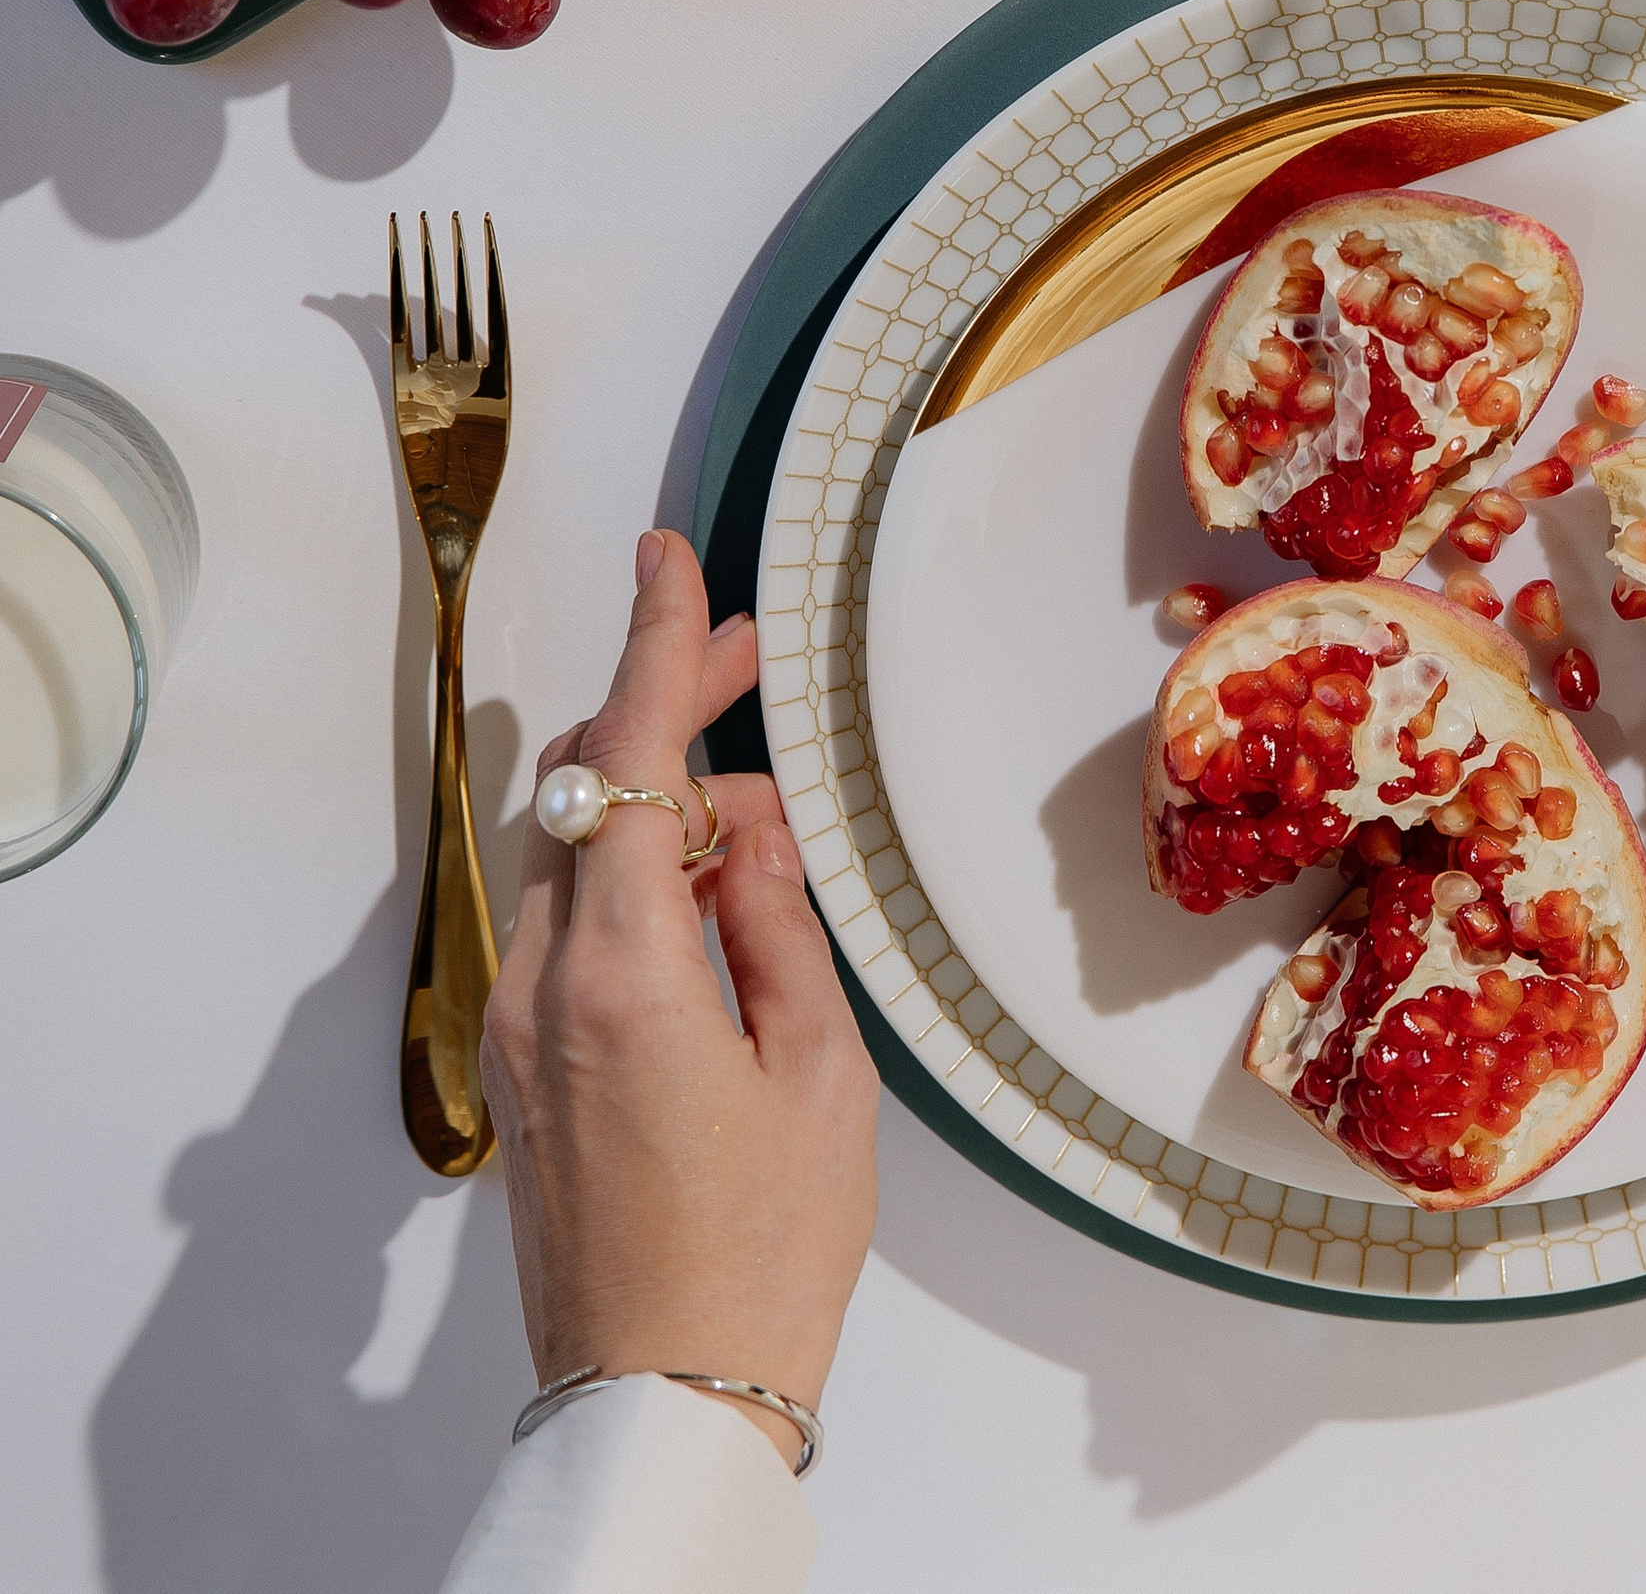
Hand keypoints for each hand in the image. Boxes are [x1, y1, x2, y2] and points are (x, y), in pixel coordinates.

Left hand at [482, 530, 878, 1465]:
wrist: (669, 1395)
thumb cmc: (762, 1252)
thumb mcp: (818, 1068)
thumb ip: (776, 919)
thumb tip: (751, 824)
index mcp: (624, 970)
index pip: (624, 755)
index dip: (655, 641)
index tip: (668, 554)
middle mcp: (546, 982)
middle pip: (585, 784)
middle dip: (661, 706)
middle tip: (744, 652)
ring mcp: (522, 1023)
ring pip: (576, 847)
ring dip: (658, 800)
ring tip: (762, 817)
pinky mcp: (527, 1061)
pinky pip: (572, 919)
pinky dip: (638, 876)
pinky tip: (719, 901)